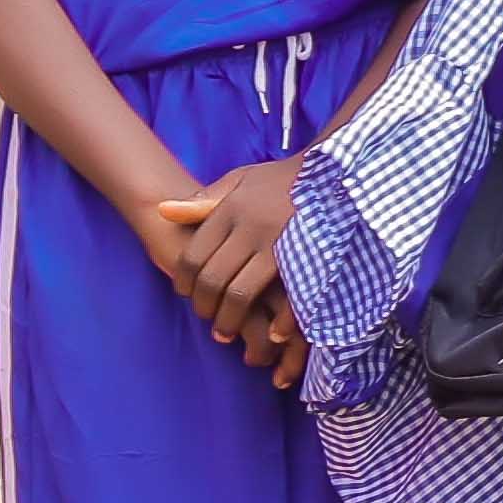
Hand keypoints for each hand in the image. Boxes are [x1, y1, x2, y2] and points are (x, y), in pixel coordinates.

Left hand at [153, 155, 304, 353]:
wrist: (339, 168)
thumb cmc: (286, 178)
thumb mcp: (242, 179)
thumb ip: (205, 200)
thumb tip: (163, 211)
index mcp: (231, 211)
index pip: (194, 256)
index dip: (184, 282)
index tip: (186, 294)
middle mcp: (251, 228)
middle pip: (213, 278)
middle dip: (205, 306)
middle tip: (207, 320)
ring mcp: (280, 244)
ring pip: (240, 293)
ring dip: (230, 320)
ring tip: (227, 333)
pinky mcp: (309, 257)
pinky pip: (286, 297)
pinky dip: (278, 320)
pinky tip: (272, 334)